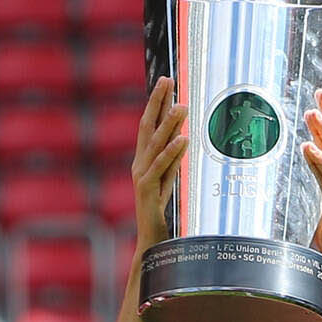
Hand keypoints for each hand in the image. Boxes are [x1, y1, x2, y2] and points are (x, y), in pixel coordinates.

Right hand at [129, 77, 185, 251]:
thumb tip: (180, 135)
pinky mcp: (147, 191)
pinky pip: (161, 168)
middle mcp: (139, 164)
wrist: (149, 241)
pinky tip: (183, 139)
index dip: (156, 102)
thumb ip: (171, 159)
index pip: (148, 124)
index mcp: (142, 160)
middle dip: (157, 102)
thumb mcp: (166, 179)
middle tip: (168, 80)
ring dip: (168, 124)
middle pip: (146, 127)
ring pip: (155, 144)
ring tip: (181, 106)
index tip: (166, 80)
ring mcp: (141, 177)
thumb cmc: (159, 211)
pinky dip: (172, 153)